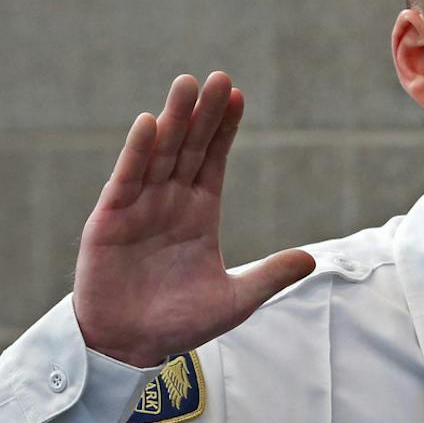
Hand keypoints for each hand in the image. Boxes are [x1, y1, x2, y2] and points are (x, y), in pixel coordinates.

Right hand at [72, 73, 313, 368]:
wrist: (129, 345)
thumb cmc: (179, 323)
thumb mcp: (236, 299)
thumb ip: (270, 276)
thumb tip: (312, 259)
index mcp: (199, 215)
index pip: (214, 161)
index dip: (225, 129)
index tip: (238, 96)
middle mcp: (169, 203)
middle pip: (190, 148)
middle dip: (204, 114)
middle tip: (219, 77)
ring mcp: (140, 207)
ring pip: (160, 154)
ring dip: (174, 120)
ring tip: (187, 84)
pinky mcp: (111, 219)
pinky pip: (127, 179)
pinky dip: (138, 151)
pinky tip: (151, 123)